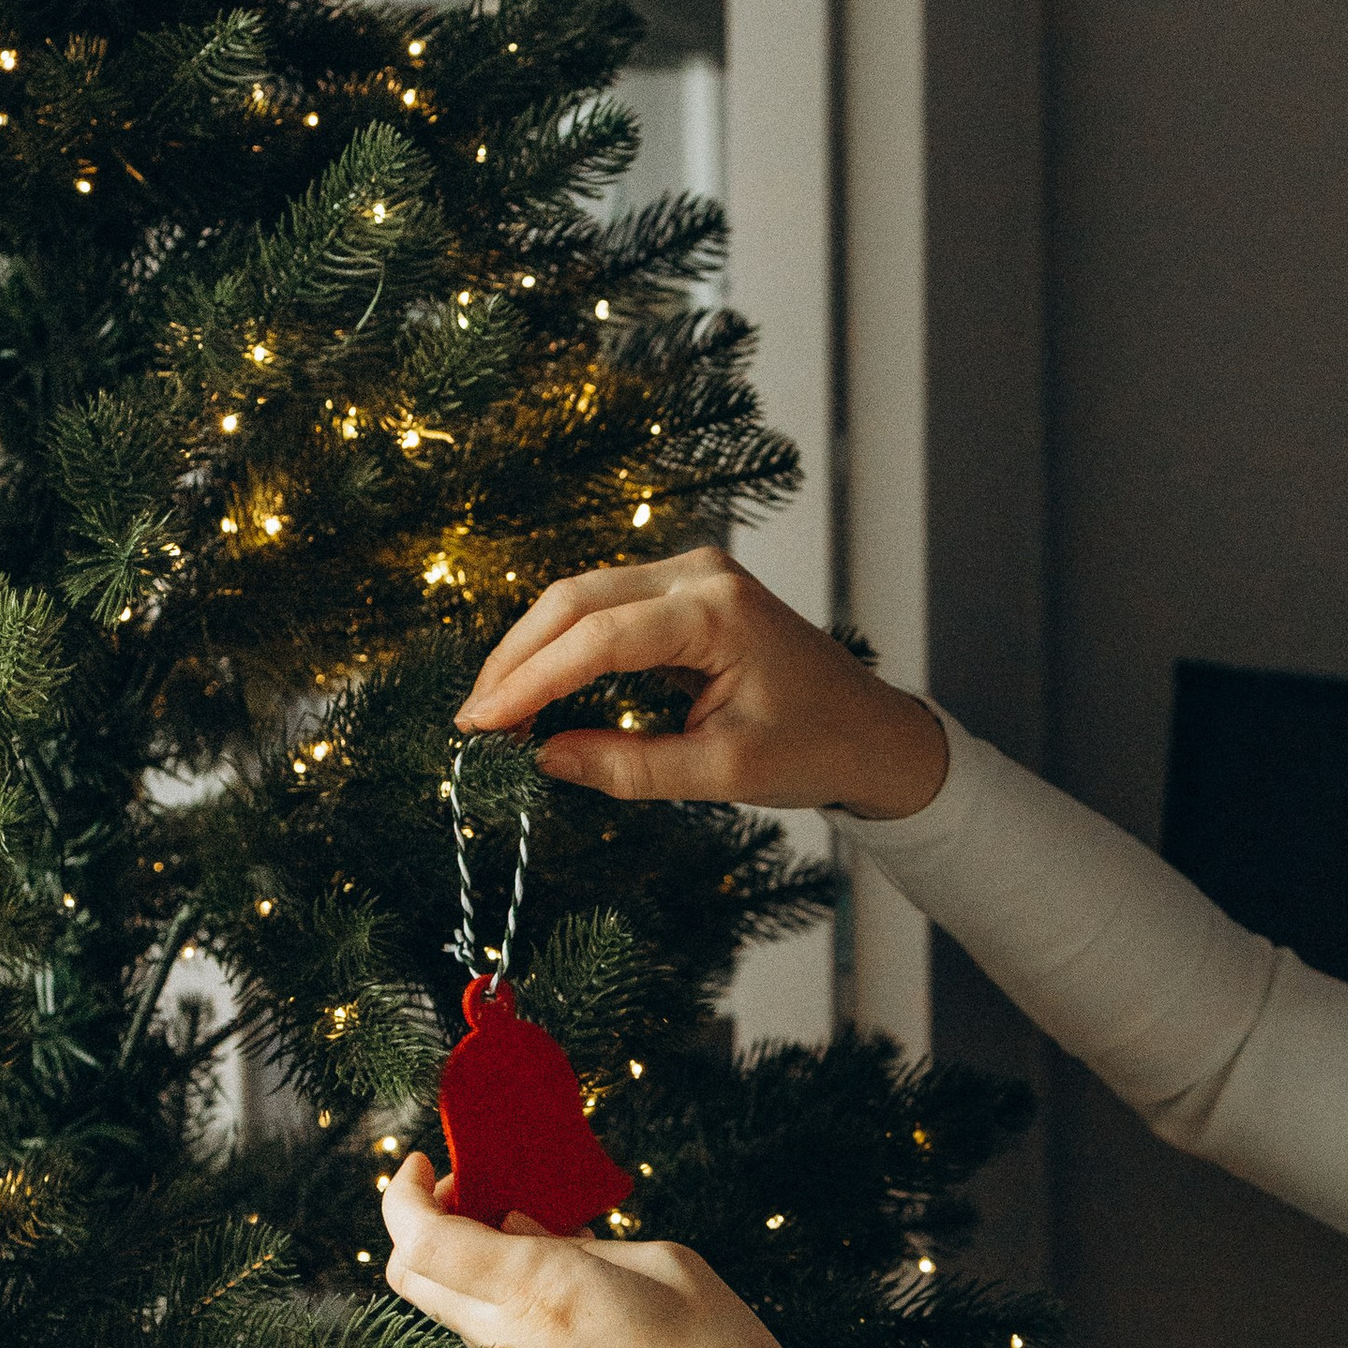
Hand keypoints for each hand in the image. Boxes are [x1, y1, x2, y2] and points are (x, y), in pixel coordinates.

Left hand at [379, 1154, 863, 1347]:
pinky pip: (486, 1339)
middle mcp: (509, 1342)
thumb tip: (523, 1229)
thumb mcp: (668, 1267)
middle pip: (410, 1278)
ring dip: (460, 1262)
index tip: (423, 1162)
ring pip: (445, 1310)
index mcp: (539, 1293)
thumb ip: (581, 1245)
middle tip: (468, 1189)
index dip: (402, 1195)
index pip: (420, 1241)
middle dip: (419, 1222)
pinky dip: (493, 1298)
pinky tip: (555, 1279)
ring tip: (524, 1226)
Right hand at [452, 549, 949, 818]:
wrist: (874, 733)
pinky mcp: (685, 595)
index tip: (478, 726)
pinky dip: (564, 648)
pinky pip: (605, 611)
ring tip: (493, 713)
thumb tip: (540, 759)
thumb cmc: (817, 749)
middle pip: (575, 599)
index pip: (596, 636)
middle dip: (517, 659)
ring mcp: (693, 576)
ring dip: (533, 651)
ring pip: (582, 599)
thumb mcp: (722, 773)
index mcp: (716, 610)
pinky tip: (535, 693)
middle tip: (472, 721)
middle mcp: (700, 574)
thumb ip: (628, 767)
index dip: (528, 681)